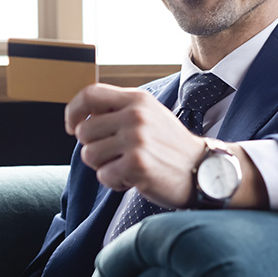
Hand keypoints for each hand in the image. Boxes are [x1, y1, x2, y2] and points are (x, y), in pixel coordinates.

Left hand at [65, 83, 204, 207]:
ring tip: (127, 166)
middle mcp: (136, 116)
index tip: (72, 127)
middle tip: (115, 155)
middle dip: (93, 147)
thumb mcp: (150, 116)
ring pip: (89, 155)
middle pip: (84, 131)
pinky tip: (134, 178)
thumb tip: (81, 117)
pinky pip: (103, 176)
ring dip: (104, 166)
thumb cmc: (171, 147)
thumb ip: (120, 111)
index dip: (73, 111)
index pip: (89, 95)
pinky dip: (115, 182)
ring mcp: (136, 140)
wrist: (205, 170)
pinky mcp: (137, 165)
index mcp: (137, 99)